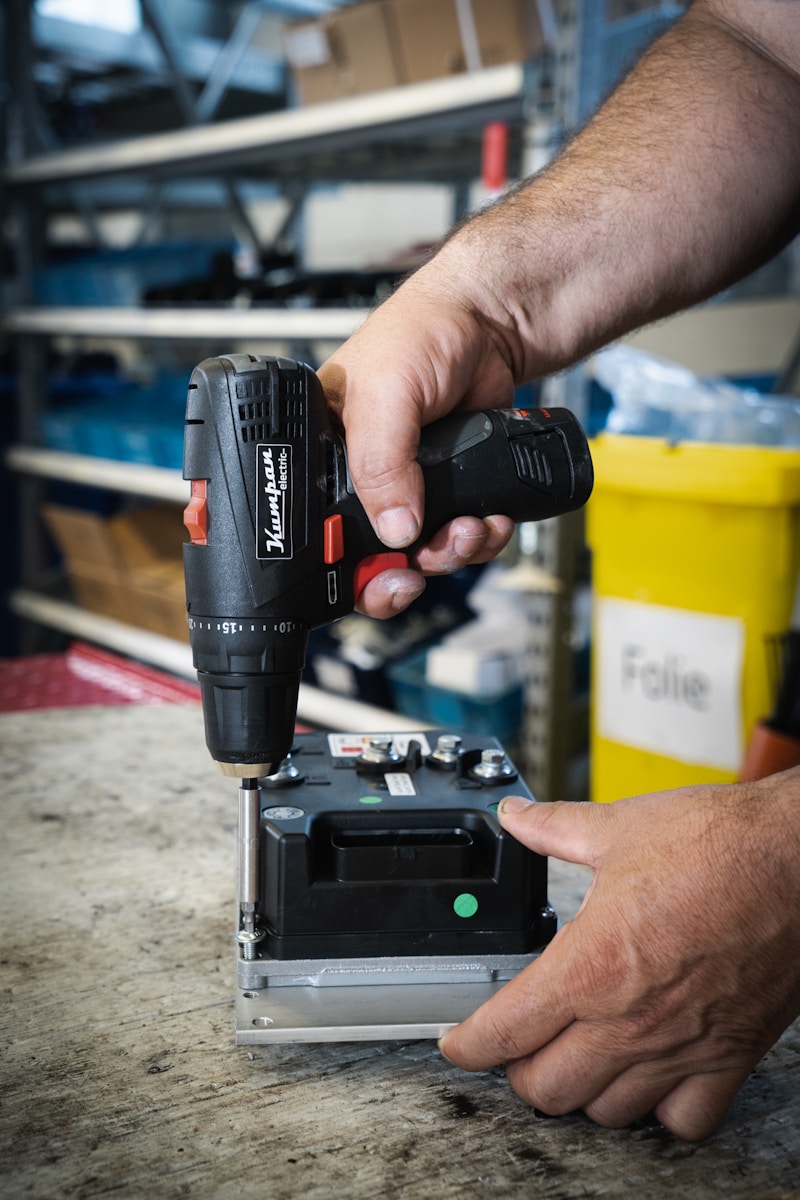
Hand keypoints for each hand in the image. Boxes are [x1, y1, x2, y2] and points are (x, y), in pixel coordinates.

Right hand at [317, 252, 518, 617]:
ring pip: (422, 554)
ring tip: (469, 528)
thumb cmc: (423, 332)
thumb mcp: (385, 393)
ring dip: (449, 554)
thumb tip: (393, 530)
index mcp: (324, 456)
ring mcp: (410, 488)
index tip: (377, 573)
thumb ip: (380, 463)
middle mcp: (364, 478)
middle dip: (404, 568)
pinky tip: (490, 519)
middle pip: (371, 557)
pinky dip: (480, 540)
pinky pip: (462, 539)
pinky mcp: (453, 491)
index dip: (342, 563)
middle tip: (421, 565)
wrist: (494, 325)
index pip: (317, 530)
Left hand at [439, 772, 799, 1140]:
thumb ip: (556, 828)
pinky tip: (649, 1080)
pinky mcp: (728, 1057)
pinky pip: (683, 1121)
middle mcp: (629, 1019)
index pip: (504, 1032)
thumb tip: (517, 818)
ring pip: (605, 1112)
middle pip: (545, 1088)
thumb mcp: (619, 827)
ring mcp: (680, 1046)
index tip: (457, 1043)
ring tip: (576, 1061)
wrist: (798, 859)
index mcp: (591, 964)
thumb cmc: (720, 843)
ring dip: (581, 1093)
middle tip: (517, 1046)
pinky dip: (659, 1112)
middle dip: (518, 1072)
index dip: (466, 1045)